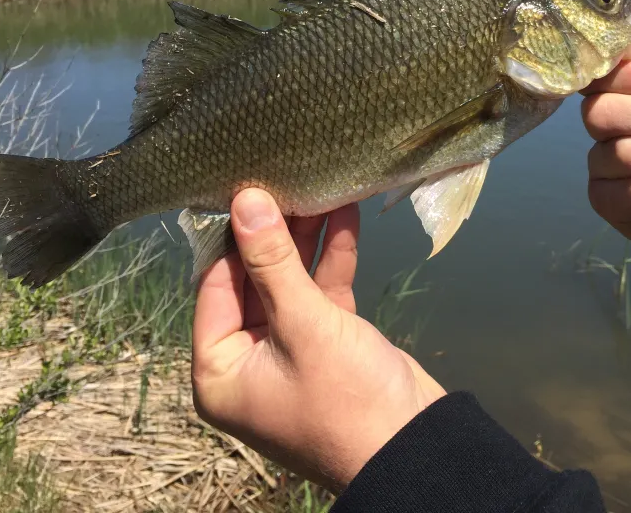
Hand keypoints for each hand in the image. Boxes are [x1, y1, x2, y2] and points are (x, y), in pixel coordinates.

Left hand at [191, 189, 445, 492]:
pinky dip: (333, 258)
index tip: (246, 190)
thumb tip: (245, 202)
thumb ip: (271, 261)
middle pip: (255, 281)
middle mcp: (249, 359)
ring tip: (317, 189)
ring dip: (307, 241)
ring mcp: (291, 349)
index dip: (232, 239)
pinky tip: (345, 216)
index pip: (215, 287)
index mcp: (221, 369)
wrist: (415, 447)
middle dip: (275, 234)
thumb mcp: (302, 324)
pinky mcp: (328, 340)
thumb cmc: (344, 397)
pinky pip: (322, 292)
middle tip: (285, 183)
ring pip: (292, 282)